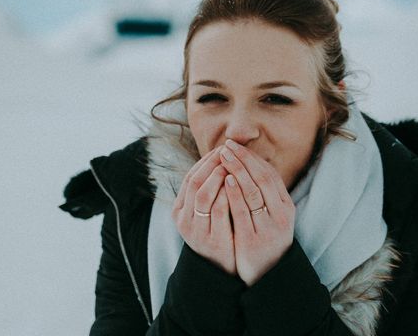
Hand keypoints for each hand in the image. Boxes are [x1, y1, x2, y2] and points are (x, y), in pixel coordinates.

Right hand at [171, 147, 235, 274]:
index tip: (221, 148)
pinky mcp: (212, 239)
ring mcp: (196, 230)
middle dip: (211, 164)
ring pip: (203, 195)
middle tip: (227, 152)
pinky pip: (219, 211)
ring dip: (218, 176)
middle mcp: (183, 218)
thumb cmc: (216, 231)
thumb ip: (208, 189)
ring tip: (232, 164)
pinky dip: (227, 194)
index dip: (205, 161)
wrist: (220, 268)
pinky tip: (238, 184)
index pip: (189, 177)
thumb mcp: (206, 211)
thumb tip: (219, 157)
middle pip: (194, 182)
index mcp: (179, 209)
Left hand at [220, 140, 294, 285]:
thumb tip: (251, 165)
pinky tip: (226, 179)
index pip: (270, 175)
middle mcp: (280, 215)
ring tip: (224, 155)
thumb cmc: (266, 240)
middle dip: (244, 159)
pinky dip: (235, 192)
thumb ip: (266, 195)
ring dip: (238, 170)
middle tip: (228, 144)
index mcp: (285, 207)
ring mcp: (267, 227)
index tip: (238, 146)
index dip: (253, 158)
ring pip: (253, 191)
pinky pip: (243, 211)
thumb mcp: (273, 217)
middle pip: (262, 179)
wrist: (268, 276)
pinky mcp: (253, 238)